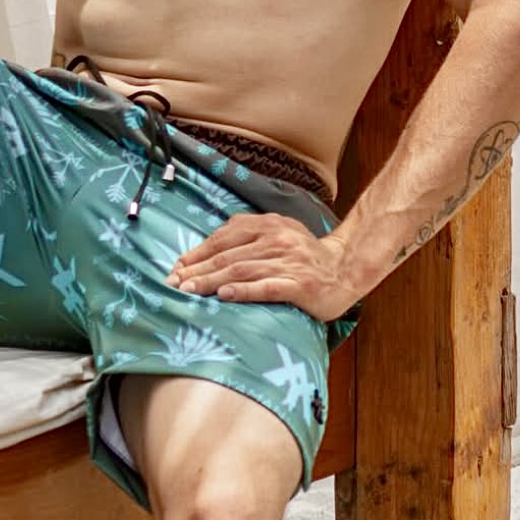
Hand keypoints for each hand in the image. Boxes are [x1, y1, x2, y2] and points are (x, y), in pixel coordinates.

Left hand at [167, 214, 357, 321]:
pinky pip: (267, 287)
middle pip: (227, 255)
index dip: (196, 253)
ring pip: (242, 270)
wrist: (346, 269)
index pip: (223, 238)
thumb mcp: (277, 235)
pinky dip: (244, 291)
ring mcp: (289, 262)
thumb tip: (206, 252)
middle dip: (196, 270)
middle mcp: (276, 239)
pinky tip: (224, 295)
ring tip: (189, 290)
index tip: (175, 268)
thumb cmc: (304, 256)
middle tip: (173, 283)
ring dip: (211, 281)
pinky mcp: (300, 285)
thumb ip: (247, 237)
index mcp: (267, 224)